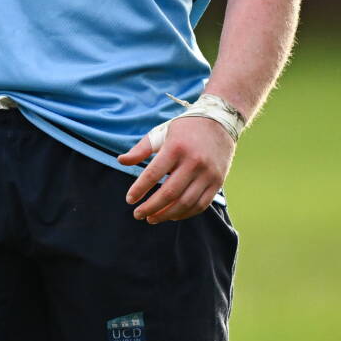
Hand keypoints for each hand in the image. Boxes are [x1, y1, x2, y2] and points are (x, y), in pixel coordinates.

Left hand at [119, 116, 235, 223]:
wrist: (220, 122)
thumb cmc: (184, 128)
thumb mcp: (160, 133)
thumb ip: (141, 149)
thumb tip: (121, 161)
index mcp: (176, 148)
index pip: (154, 174)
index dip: (140, 189)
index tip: (129, 199)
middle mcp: (194, 162)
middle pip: (170, 193)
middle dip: (151, 207)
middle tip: (137, 214)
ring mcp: (208, 174)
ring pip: (186, 202)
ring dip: (167, 215)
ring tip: (152, 218)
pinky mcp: (218, 182)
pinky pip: (201, 204)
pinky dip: (186, 214)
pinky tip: (172, 216)